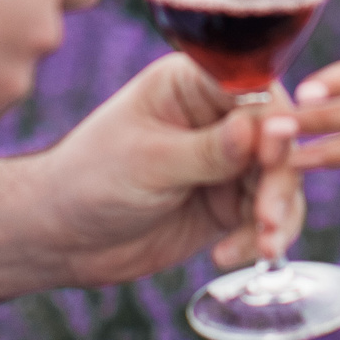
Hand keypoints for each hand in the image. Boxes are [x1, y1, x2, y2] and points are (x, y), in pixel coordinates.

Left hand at [0, 54, 305, 319]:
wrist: (60, 237)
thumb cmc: (89, 181)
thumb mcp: (148, 162)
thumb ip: (207, 149)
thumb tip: (261, 128)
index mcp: (192, 84)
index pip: (255, 91)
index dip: (275, 123)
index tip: (274, 156)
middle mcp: (216, 117)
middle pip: (277, 140)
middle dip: (278, 181)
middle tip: (265, 218)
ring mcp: (225, 162)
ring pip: (279, 181)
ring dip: (276, 215)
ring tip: (260, 247)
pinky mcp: (225, 203)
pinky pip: (265, 216)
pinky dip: (259, 237)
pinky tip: (230, 256)